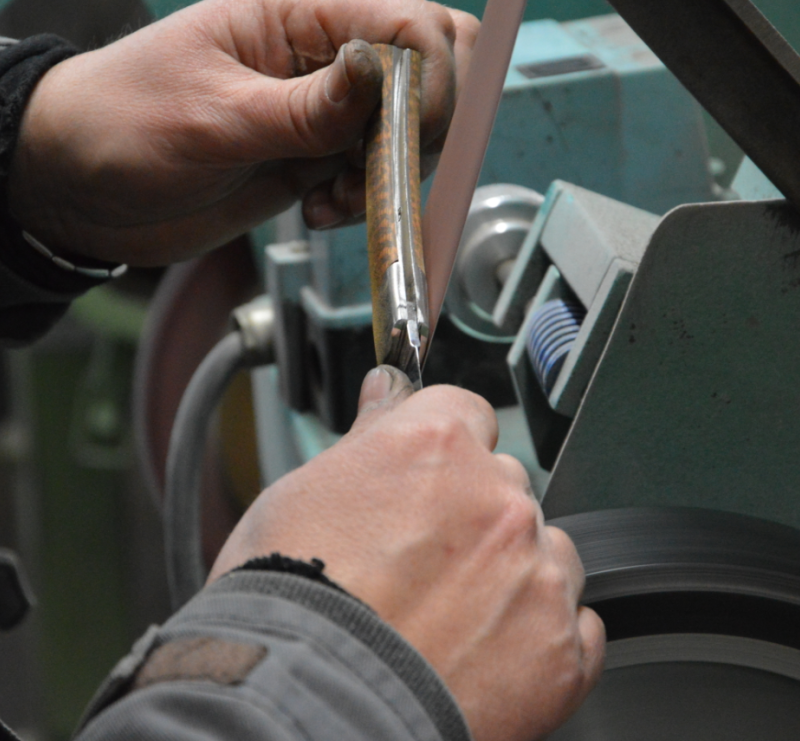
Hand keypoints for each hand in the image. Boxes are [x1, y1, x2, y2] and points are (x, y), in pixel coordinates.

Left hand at [8, 0, 477, 264]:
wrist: (85, 187)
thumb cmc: (124, 126)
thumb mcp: (215, 118)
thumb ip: (306, 108)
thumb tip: (383, 75)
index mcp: (298, 18)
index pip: (410, 26)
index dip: (431, 83)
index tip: (405, 140)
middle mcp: (322, 58)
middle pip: (428, 70)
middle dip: (422, 128)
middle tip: (377, 170)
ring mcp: (322, 110)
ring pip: (408, 129)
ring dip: (387, 173)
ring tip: (329, 199)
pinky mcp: (315, 156)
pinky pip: (373, 173)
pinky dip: (362, 199)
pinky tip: (316, 210)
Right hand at [210, 366, 604, 740]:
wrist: (305, 709)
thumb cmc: (289, 602)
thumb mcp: (305, 492)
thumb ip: (368, 435)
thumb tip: (387, 391)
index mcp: (437, 447)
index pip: (467, 413)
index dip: (443, 447)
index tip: (429, 475)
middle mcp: (497, 498)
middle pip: (504, 483)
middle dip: (472, 512)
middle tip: (423, 561)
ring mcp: (535, 572)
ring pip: (545, 550)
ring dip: (513, 572)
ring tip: (454, 616)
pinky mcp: (560, 647)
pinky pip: (574, 622)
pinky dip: (540, 634)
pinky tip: (488, 652)